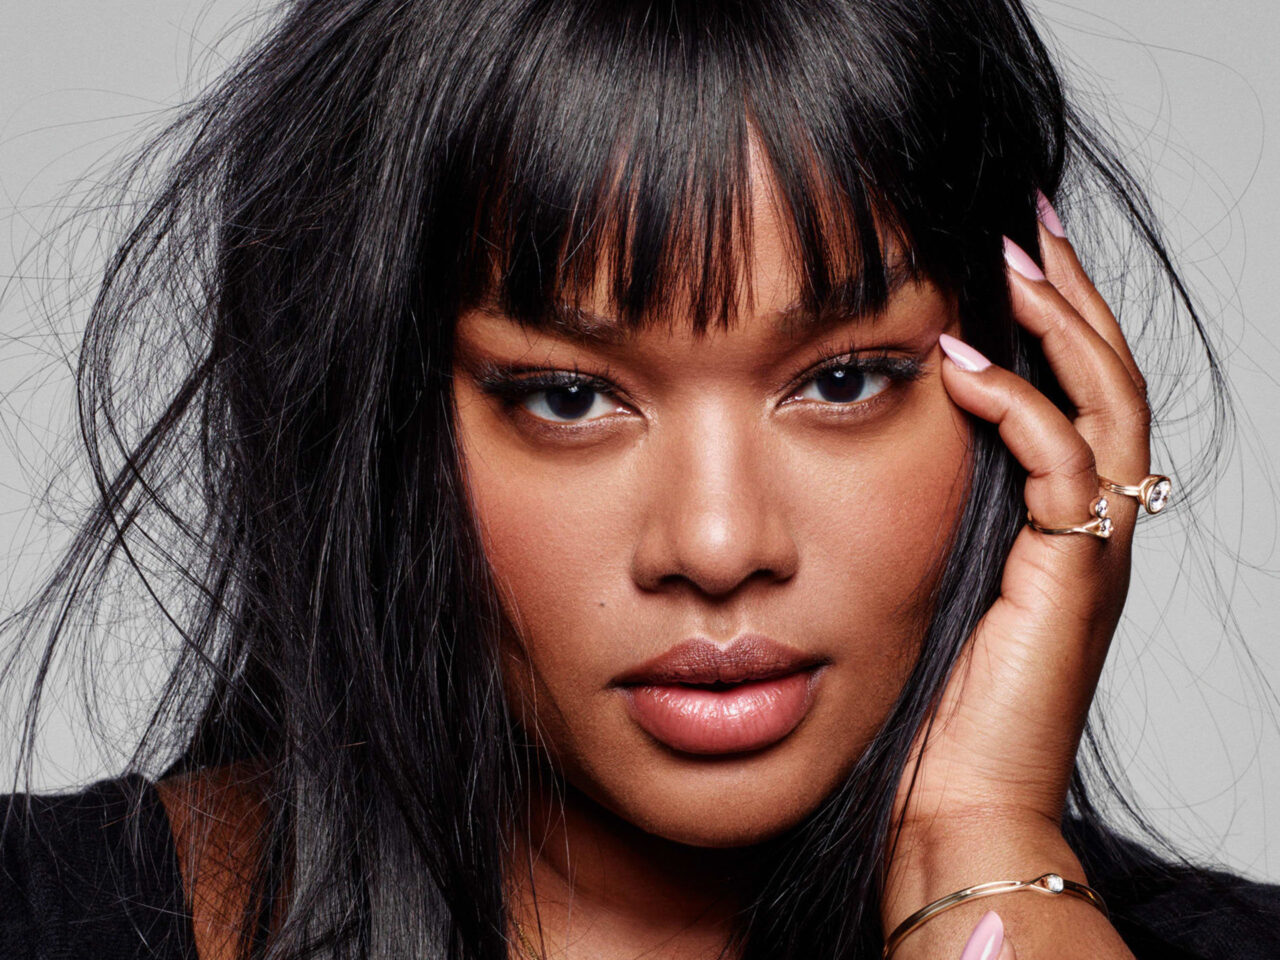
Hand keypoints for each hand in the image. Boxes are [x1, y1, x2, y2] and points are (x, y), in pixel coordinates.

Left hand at [883, 202, 1149, 956]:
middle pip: (1108, 383)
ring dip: (1060, 328)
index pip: (1075, 396)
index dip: (1051, 324)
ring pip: (1106, 408)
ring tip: (1014, 258)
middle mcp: (1091, 532)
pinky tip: (964, 366)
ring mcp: (1091, 555)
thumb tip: (862, 440)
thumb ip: (913, 514)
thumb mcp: (916, 583)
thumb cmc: (924, 711)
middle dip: (1070, 297)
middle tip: (1028, 222)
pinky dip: (1020, 409)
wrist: (956, 808)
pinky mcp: (1071, 582)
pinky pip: (1061, 471)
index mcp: (1060, 530)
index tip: (1003, 253)